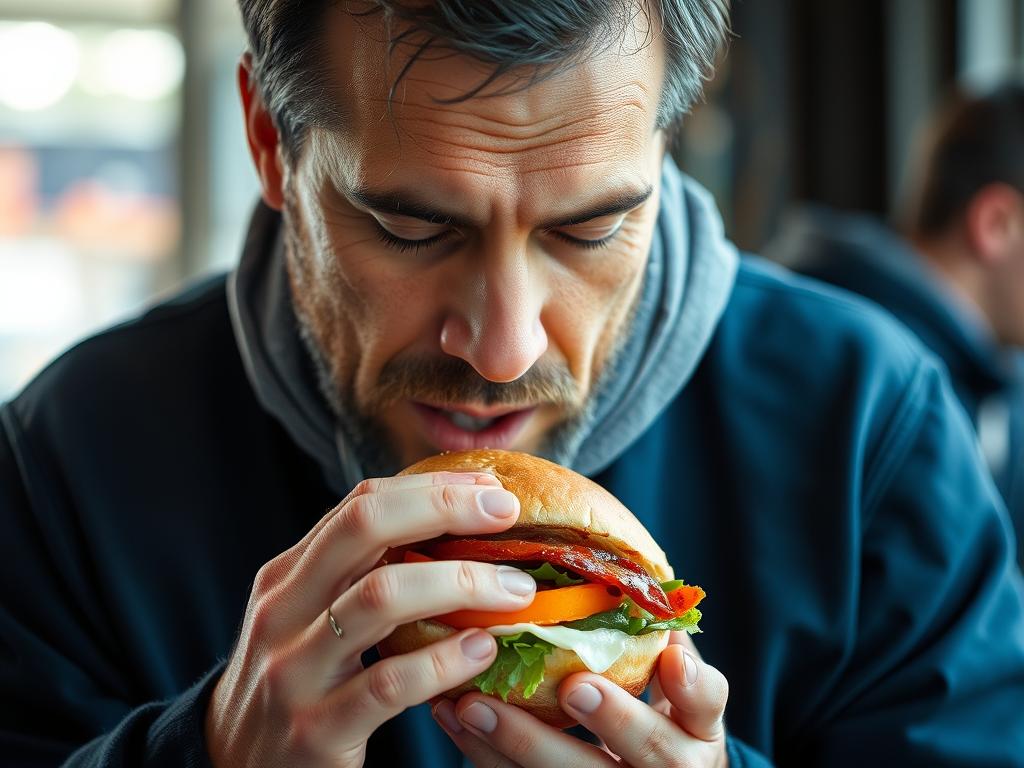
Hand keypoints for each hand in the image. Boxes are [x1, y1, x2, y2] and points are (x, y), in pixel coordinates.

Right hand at [204, 471, 536, 766]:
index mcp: (288, 575)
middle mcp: (283, 610)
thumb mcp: (309, 619)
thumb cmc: (295, 684)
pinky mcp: (316, 729)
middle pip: (365, 526)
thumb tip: (453, 528)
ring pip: (380, 597)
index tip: (491, 488)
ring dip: (460, 583)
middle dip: (443, 507)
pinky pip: (390, 683)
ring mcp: (295, 668)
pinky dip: (443, 661)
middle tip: (506, 512)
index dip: (431, 486)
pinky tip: (482, 650)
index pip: (361, 503)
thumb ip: (361, 577)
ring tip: (515, 590)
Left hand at [432, 630, 728, 766]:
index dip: (693, 686)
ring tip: (473, 703)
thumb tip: (619, 572)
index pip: (707, 704)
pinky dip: (484, 754)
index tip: (670, 659)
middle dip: (611, 719)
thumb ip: (652, 641)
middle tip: (572, 687)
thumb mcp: (669, 685)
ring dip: (520, 742)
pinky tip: (453, 718)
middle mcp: (671, 767)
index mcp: (697, 726)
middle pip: (649, 750)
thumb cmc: (655, 715)